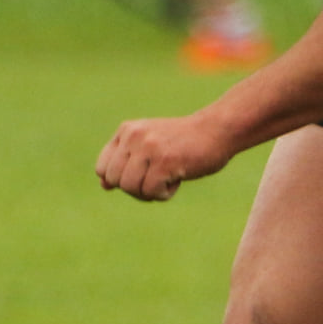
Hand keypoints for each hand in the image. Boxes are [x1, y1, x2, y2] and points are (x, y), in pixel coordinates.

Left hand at [96, 111, 237, 200]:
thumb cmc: (186, 142)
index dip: (121, 180)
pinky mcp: (165, 162)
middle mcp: (134, 136)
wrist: (219, 130)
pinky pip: (152, 192)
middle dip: (135, 188)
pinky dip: (166, 193)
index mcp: (127, 131)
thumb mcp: (150, 146)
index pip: (103, 169)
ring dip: (151, 192)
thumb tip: (104, 186)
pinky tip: (179, 178)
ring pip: (131, 188)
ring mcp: (149, 148)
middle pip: (115, 181)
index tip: (144, 174)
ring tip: (169, 178)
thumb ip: (127, 162)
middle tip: (158, 180)